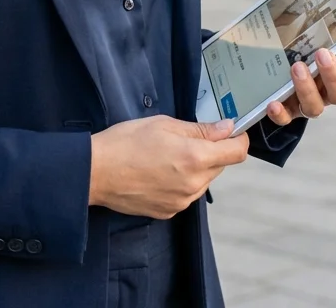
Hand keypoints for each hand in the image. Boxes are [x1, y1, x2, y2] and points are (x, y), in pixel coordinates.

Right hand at [89, 115, 248, 218]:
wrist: (96, 172)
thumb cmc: (126, 142)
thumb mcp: (164, 124)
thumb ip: (200, 129)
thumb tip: (227, 128)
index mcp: (195, 158)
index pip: (237, 152)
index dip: (239, 138)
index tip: (232, 131)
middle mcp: (193, 184)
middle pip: (220, 165)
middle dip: (211, 151)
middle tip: (186, 137)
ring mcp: (182, 201)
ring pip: (203, 180)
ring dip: (196, 167)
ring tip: (167, 155)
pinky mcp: (169, 211)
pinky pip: (186, 193)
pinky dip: (181, 181)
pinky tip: (159, 171)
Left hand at [265, 33, 335, 125]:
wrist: (272, 88)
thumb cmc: (293, 56)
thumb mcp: (300, 41)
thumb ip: (306, 28)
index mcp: (334, 73)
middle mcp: (324, 91)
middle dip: (333, 74)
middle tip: (322, 53)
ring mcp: (306, 104)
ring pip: (315, 107)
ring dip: (307, 88)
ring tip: (297, 67)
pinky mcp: (286, 113)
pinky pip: (285, 118)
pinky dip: (280, 113)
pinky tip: (273, 103)